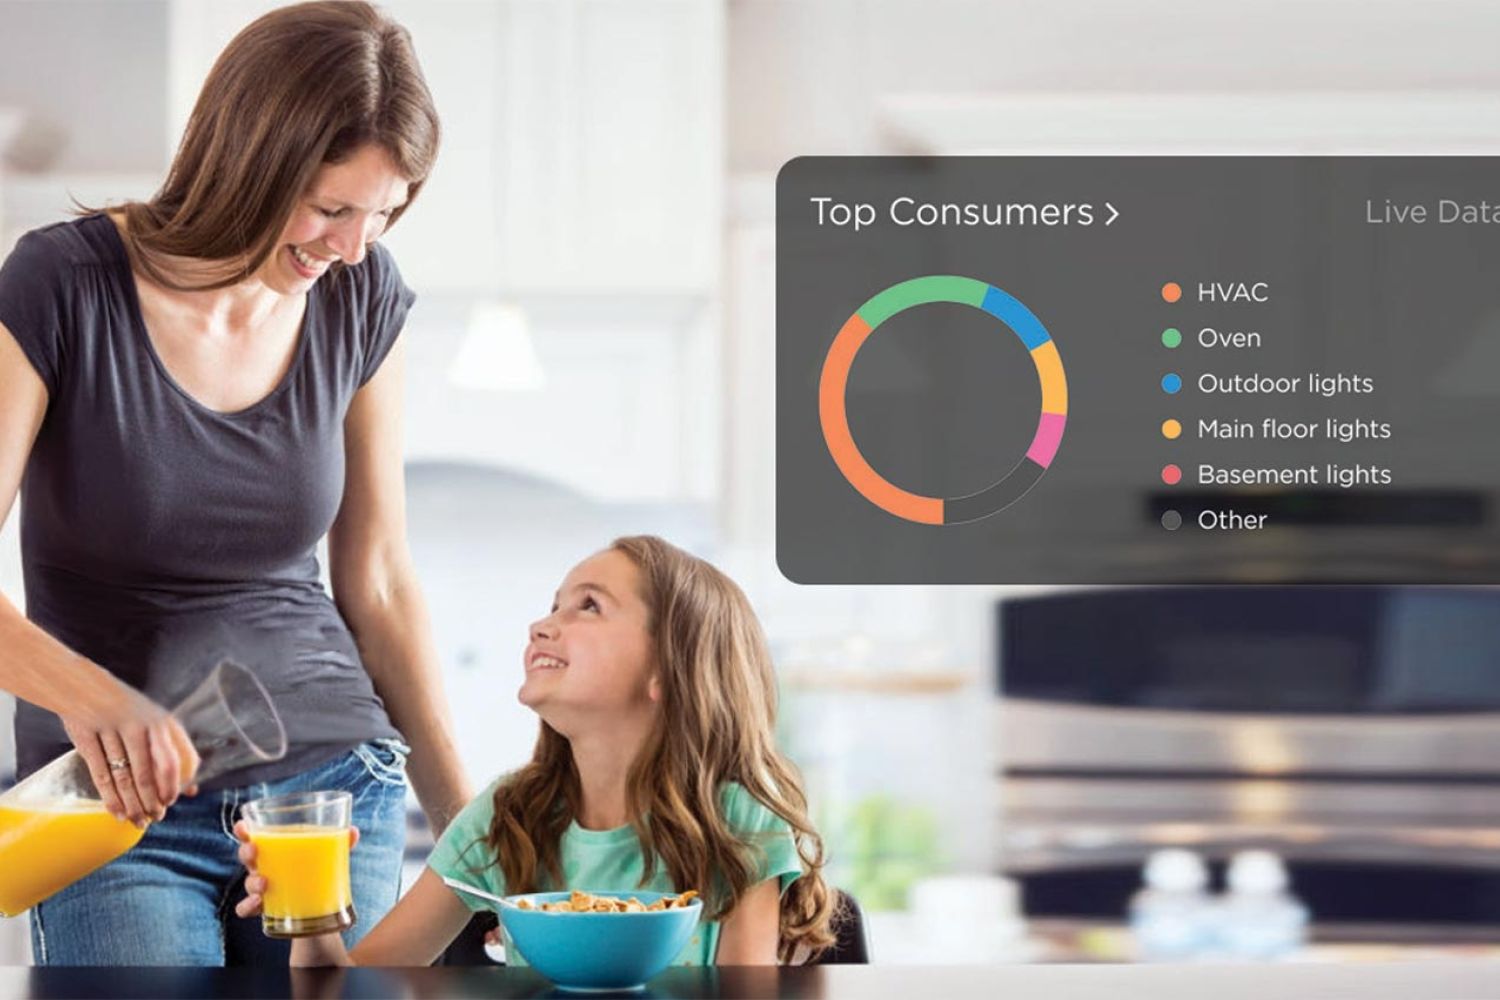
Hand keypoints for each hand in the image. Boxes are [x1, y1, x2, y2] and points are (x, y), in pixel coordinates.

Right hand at [60, 680, 200, 825]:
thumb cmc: (126, 710)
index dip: (176, 784)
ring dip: (133, 805)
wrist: (83, 686)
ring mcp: (112, 730)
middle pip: (150, 774)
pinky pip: (101, 775)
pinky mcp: (87, 737)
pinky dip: (110, 798)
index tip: (172, 800)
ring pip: (126, 778)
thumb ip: (173, 752)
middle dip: (154, 802)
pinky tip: (116, 812)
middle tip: (155, 818)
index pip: (177, 759)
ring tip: (138, 821)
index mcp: (161, 721)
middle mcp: (140, 725)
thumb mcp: (155, 723)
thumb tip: (192, 789)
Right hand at [233, 820, 360, 919]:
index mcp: (277, 849)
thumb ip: (340, 843)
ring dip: (252, 881)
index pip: (256, 835)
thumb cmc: (317, 871)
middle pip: (248, 856)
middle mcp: (265, 866)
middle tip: (255, 850)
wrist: (318, 907)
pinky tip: (257, 904)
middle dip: (246, 851)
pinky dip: (247, 906)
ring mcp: (263, 888)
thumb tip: (352, 831)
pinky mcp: (266, 908)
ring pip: (248, 882)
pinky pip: (247, 909)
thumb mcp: (329, 855)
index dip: (244, 830)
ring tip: (264, 883)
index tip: (243, 826)